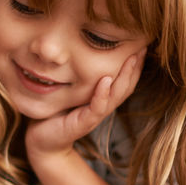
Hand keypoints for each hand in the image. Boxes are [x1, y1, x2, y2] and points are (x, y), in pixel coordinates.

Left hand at [26, 49, 144, 158]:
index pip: (123, 80)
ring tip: (132, 58)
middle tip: (143, 46)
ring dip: (125, 76)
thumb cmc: (55, 113)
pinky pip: (97, 108)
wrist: (42, 141)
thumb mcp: (69, 91)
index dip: (133, 63)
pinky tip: (106, 80)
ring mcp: (94, 116)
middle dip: (135, 66)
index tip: (140, 43)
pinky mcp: (83, 123)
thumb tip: (80, 49)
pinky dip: (102, 94)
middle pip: (126, 86)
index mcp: (101, 99)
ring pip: (116, 95)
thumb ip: (78, 76)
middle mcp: (102, 107)